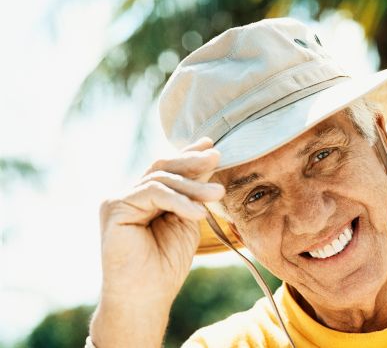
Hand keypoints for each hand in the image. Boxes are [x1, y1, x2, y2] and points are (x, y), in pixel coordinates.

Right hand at [98, 137, 223, 303]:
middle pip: (162, 166)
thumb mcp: (187, 219)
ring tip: (217, 194)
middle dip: (191, 160)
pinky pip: (153, 192)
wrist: (146, 296)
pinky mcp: (114, 207)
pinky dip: (179, 200)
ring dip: (193, 185)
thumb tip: (209, 160)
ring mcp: (119, 200)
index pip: (168, 170)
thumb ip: (193, 192)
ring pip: (161, 178)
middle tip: (216, 155)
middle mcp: (130, 196)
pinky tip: (198, 213)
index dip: (189, 156)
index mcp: (147, 199)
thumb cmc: (166, 264)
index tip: (211, 146)